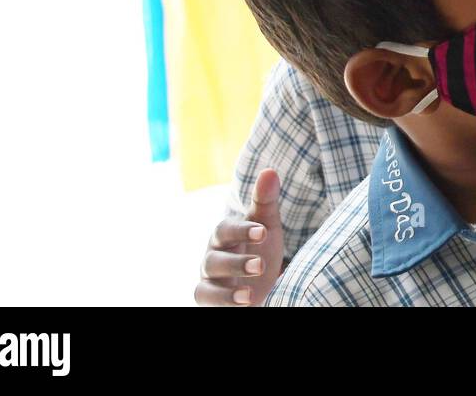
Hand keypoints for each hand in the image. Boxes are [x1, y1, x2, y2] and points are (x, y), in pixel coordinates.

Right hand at [194, 169, 285, 306]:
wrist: (258, 276)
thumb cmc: (259, 245)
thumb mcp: (267, 224)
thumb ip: (265, 200)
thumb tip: (269, 170)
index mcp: (225, 234)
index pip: (227, 229)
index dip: (243, 230)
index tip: (263, 232)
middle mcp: (213, 256)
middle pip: (215, 259)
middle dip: (237, 263)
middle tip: (261, 266)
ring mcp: (209, 279)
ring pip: (207, 285)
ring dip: (226, 291)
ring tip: (249, 295)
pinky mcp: (209, 298)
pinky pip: (206, 301)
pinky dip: (222, 303)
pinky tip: (244, 304)